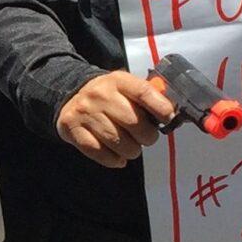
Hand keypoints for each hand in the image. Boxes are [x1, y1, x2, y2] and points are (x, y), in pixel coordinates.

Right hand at [56, 71, 175, 168]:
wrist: (70, 96)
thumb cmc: (108, 97)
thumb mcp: (127, 88)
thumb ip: (148, 97)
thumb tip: (172, 113)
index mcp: (118, 81)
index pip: (143, 92)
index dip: (160, 107)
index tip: (168, 118)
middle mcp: (100, 95)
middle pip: (134, 122)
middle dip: (147, 136)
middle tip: (147, 137)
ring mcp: (85, 113)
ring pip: (119, 142)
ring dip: (131, 150)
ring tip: (131, 146)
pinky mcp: (72, 130)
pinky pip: (100, 153)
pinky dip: (114, 160)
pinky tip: (117, 156)